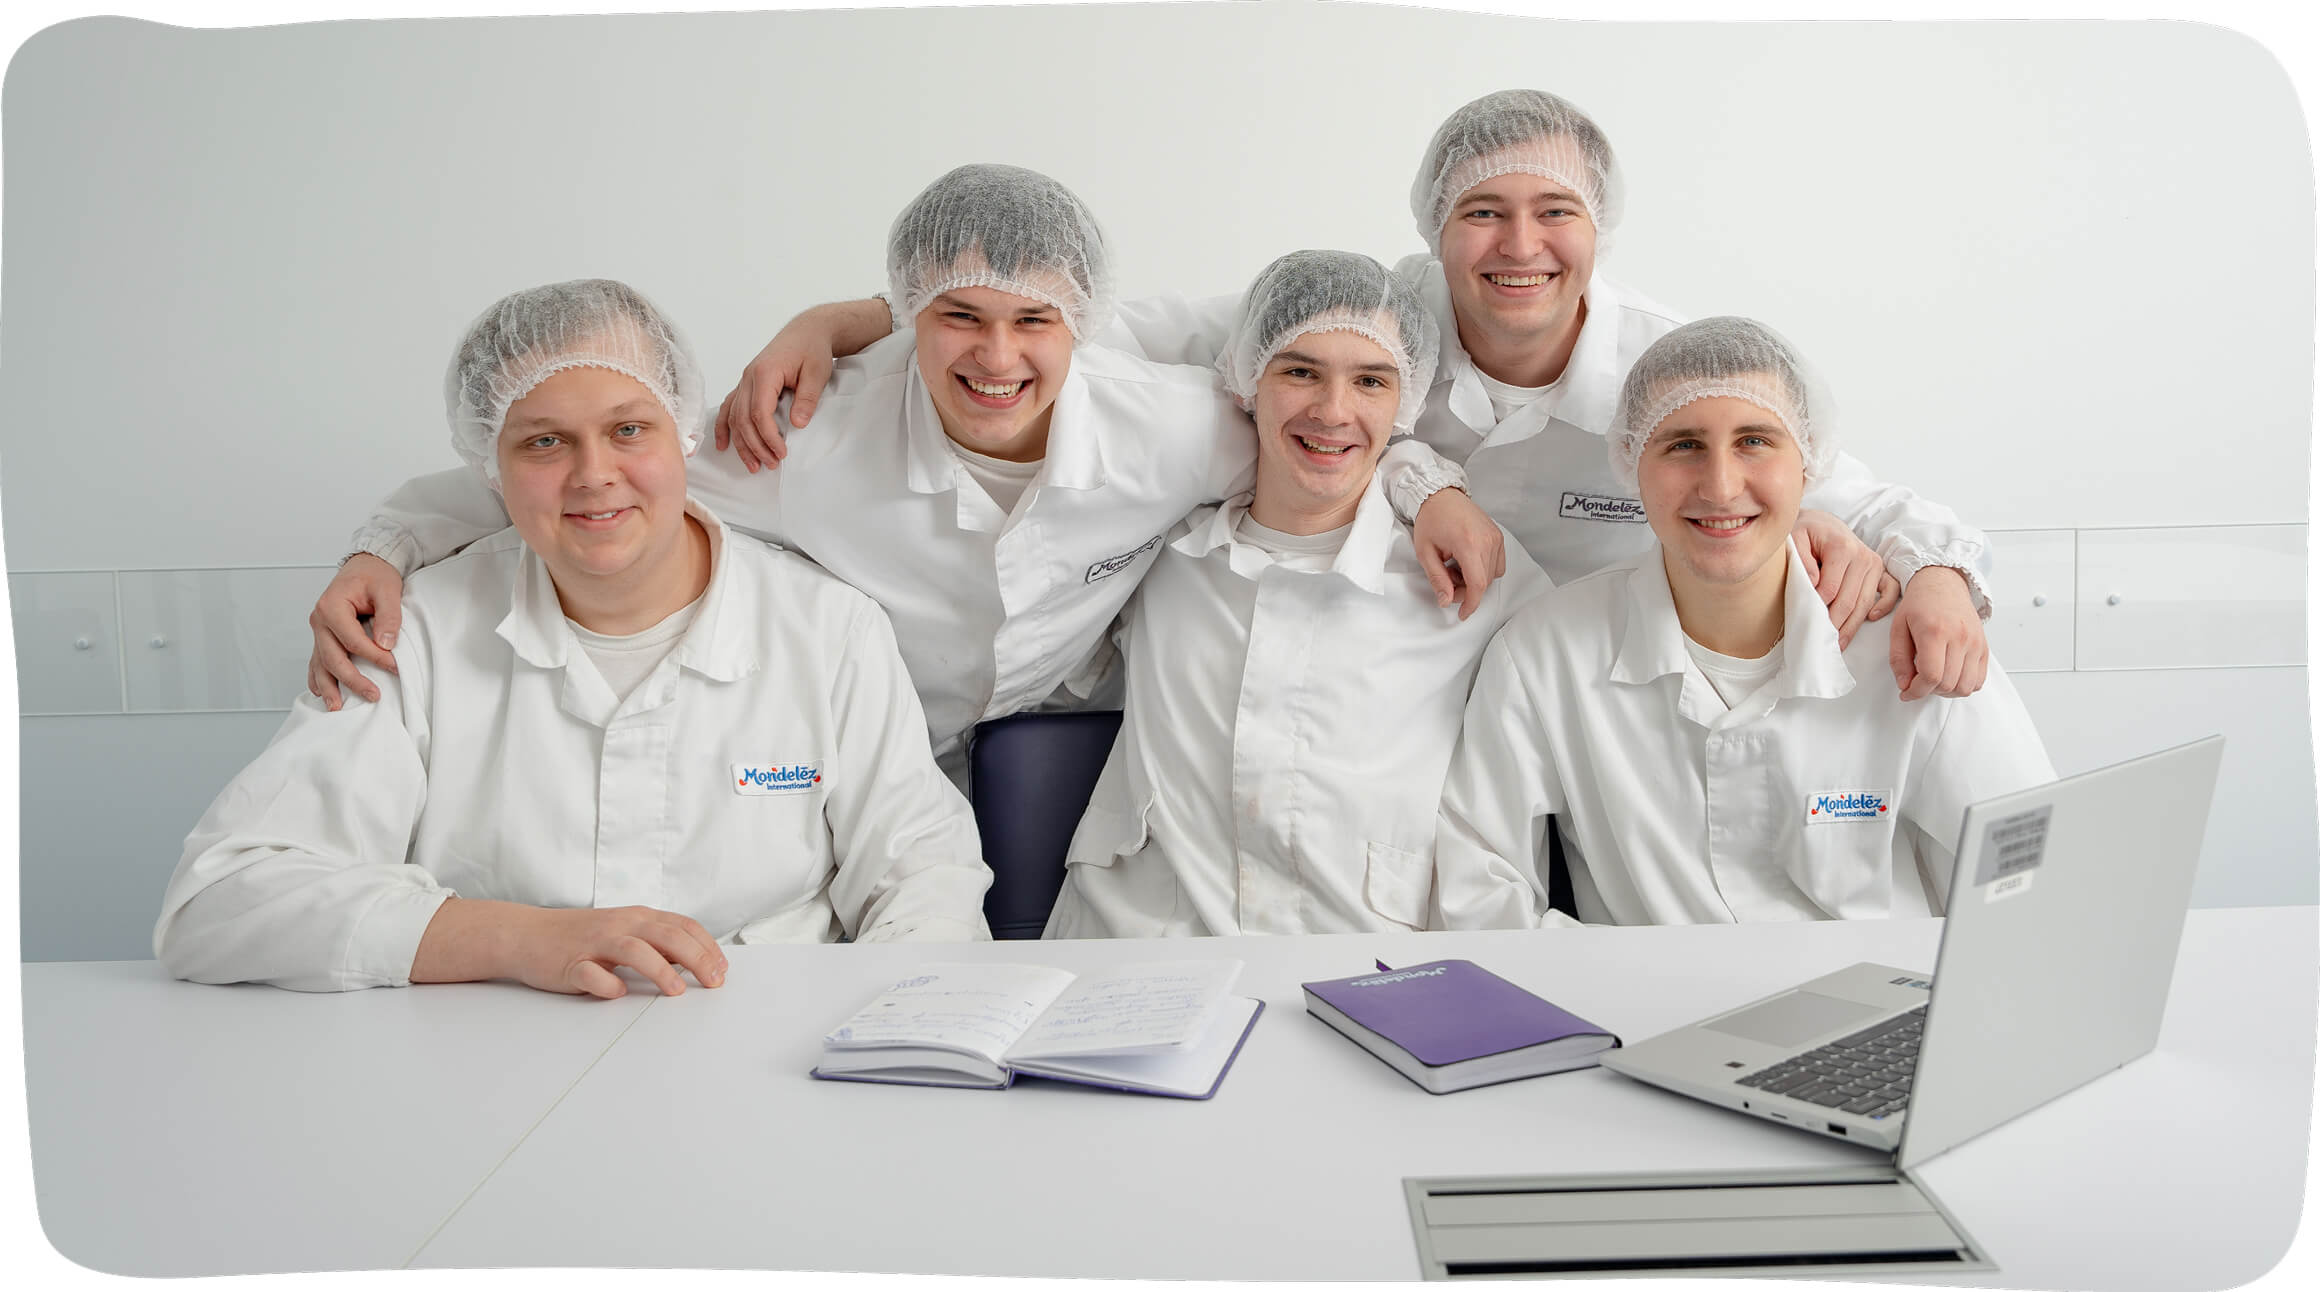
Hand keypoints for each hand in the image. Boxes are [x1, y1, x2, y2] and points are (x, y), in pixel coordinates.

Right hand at [307, 554, 403, 710]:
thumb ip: (388, 616)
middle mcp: (319, 620)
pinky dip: (318, 678)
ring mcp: (318, 630)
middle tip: (373, 696)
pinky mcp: (323, 637)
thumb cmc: (375, 576)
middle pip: (333, 657)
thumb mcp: (388, 590)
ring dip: (328, 687)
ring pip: (320, 663)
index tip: (395, 667)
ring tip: (336, 708)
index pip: (352, 641)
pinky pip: (316, 660)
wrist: (365, 566)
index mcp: (331, 607)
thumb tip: (387, 644)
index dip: (375, 657)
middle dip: (353, 680)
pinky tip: (321, 693)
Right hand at [504, 905, 728, 998]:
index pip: (682, 926)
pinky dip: (607, 983)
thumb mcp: (624, 932)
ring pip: (634, 949)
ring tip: (677, 991)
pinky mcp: (570, 963)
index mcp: (637, 917)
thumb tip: (694, 961)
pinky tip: (618, 993)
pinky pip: (591, 973)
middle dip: (696, 958)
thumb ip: (656, 942)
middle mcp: (620, 925)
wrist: (526, 934)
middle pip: (666, 935)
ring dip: (659, 970)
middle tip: (714, 981)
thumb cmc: (581, 937)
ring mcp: (594, 943)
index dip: (707, 946)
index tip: (723, 968)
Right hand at [714, 331, 829, 472]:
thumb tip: (797, 424)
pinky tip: (723, 445)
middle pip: (743, 418)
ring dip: (741, 443)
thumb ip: (807, 398)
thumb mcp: (817, 373)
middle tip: (771, 464)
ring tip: (754, 465)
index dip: (768, 437)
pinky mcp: (746, 384)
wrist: (806, 331)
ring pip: (734, 416)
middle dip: (755, 446)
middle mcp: (749, 377)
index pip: (759, 412)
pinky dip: (723, 427)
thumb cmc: (812, 349)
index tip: (782, 453)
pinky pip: (729, 407)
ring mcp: (744, 380)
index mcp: (765, 373)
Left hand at [1412, 488, 1506, 619]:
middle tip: (1447, 583)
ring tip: (1454, 568)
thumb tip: (1446, 601)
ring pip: (1492, 575)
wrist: (1441, 495)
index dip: (1471, 603)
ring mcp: (1496, 537)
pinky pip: (1497, 564)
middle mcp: (1487, 540)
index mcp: (1469, 543)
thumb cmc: (1431, 520)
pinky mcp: (1498, 536)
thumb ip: (1437, 579)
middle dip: (1466, 591)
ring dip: (1474, 580)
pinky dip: (1483, 570)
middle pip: (1484, 581)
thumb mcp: (1426, 552)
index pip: (1477, 584)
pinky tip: (1466, 562)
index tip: (1463, 614)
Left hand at [1793, 509, 1899, 648]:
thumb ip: (1801, 559)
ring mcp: (1874, 564)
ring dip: (1852, 625)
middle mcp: (1862, 556)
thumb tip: (1813, 584)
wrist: (1823, 523)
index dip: (1818, 607)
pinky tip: (1871, 618)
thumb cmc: (1806, 533)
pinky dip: (1884, 605)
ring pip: (1865, 602)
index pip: (1830, 588)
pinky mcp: (1880, 570)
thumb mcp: (1795, 538)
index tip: (1808, 621)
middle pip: (1850, 600)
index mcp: (1842, 547)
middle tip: (1822, 642)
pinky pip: (1890, 590)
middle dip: (1835, 623)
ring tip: (1838, 643)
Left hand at [1889, 566, 1989, 699]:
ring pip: (1966, 686)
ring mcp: (1975, 642)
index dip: (1916, 691)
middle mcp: (1959, 637)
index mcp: (1935, 631)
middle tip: (1917, 684)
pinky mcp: (1984, 646)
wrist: (1943, 583)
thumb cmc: (1919, 604)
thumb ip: (1898, 659)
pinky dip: (1964, 686)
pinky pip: (1979, 679)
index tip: (1906, 693)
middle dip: (1928, 691)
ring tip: (1933, 681)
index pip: (1931, 675)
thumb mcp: (1898, 627)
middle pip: (1948, 684)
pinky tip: (1949, 677)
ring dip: (1947, 692)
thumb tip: (1904, 685)